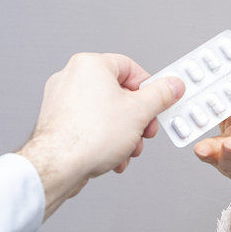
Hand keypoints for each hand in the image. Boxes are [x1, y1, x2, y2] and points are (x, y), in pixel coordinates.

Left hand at [17, 52, 185, 220]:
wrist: (58, 166)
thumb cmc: (89, 136)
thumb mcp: (140, 112)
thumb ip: (161, 95)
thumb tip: (172, 85)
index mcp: (90, 65)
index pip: (131, 68)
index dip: (150, 88)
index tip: (160, 102)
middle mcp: (72, 77)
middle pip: (119, 93)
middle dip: (137, 118)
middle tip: (145, 131)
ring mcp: (62, 100)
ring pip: (107, 113)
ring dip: (124, 134)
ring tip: (128, 149)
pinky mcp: (59, 122)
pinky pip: (91, 126)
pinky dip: (106, 140)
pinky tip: (113, 156)